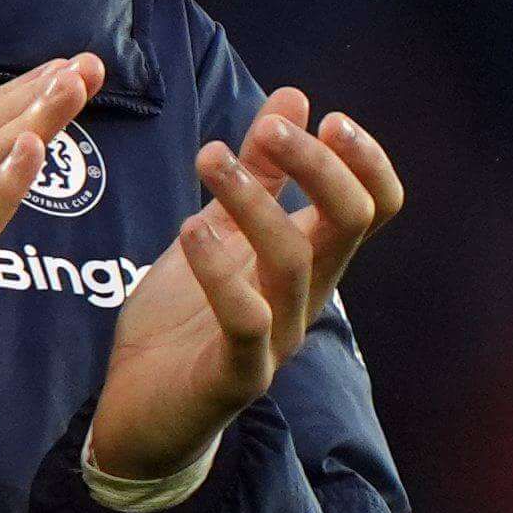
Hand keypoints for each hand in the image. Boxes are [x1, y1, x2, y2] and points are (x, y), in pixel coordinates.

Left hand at [86, 87, 404, 484]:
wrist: (136, 416)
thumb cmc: (180, 323)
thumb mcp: (213, 232)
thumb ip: (256, 173)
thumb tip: (294, 96)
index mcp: (310, 262)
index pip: (375, 206)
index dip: (364, 159)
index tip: (324, 117)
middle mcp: (307, 298)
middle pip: (349, 221)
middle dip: (316, 164)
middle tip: (267, 127)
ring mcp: (277, 340)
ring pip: (295, 259)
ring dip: (254, 199)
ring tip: (207, 160)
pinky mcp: (238, 377)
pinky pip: (246, 320)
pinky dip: (219, 268)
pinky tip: (188, 228)